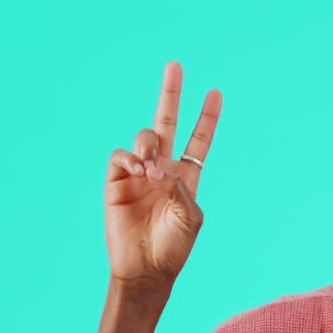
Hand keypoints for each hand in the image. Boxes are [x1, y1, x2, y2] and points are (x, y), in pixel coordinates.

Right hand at [104, 61, 221, 290]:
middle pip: (168, 123)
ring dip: (149, 147)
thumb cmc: (173, 247)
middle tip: (175, 65)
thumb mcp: (189, 217)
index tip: (216, 93)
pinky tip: (139, 170)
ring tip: (151, 170)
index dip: (207, 118)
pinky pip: (121, 156)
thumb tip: (160, 167)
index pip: (199, 141)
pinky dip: (130, 158)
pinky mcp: (116, 181)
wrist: (145, 268)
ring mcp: (138, 173)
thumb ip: (181, 187)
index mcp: (187, 177)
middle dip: (171, 94)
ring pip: (145, 137)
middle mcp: (163, 169)